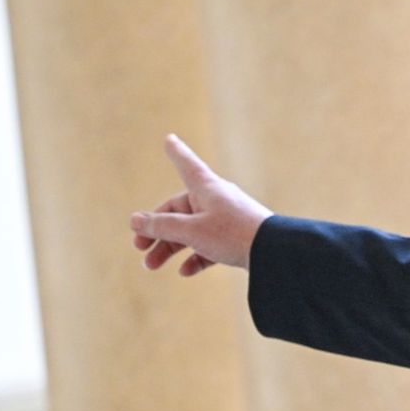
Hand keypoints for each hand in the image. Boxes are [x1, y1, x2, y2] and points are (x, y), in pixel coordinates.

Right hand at [130, 134, 272, 273]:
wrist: (274, 253)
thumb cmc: (232, 234)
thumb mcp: (191, 230)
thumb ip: (161, 226)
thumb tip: (135, 220)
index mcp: (206, 188)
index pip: (186, 164)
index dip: (176, 153)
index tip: (169, 138)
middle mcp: (216, 200)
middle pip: (179, 210)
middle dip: (156, 229)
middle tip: (139, 248)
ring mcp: (226, 220)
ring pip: (190, 231)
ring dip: (170, 248)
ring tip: (152, 265)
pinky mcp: (236, 240)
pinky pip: (209, 247)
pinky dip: (195, 258)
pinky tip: (185, 272)